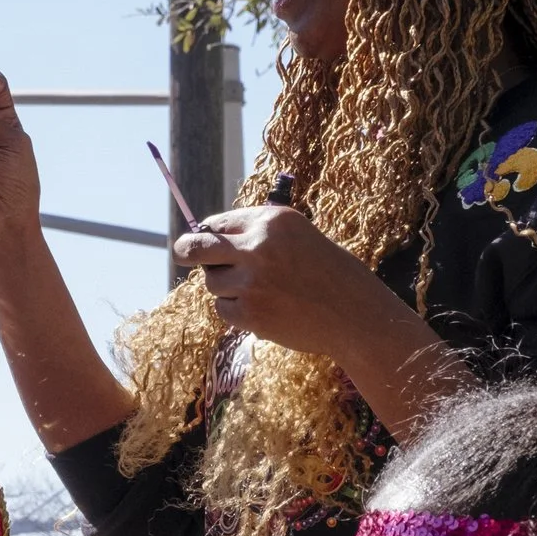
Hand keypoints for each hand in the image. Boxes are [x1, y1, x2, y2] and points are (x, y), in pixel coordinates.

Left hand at [172, 204, 403, 356]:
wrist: (355, 316)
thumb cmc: (330, 275)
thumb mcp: (299, 237)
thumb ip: (259, 234)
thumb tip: (207, 237)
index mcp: (272, 220)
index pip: (219, 222)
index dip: (208, 233)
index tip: (200, 239)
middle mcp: (258, 245)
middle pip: (197, 247)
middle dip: (186, 250)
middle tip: (181, 253)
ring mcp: (251, 280)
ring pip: (212, 282)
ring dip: (225, 288)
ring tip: (261, 293)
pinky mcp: (248, 312)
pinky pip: (223, 309)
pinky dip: (236, 311)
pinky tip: (266, 311)